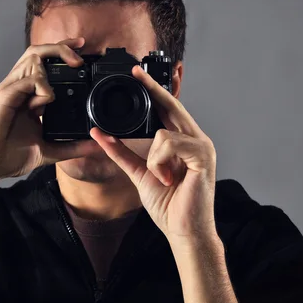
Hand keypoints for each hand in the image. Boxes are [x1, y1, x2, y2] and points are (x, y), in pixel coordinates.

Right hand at [0, 37, 100, 183]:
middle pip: (38, 53)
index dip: (63, 54)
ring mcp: (11, 90)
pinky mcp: (4, 97)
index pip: (45, 65)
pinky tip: (48, 99)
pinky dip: (42, 84)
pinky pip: (26, 79)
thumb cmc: (8, 156)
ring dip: (55, 56)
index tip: (83, 52)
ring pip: (32, 57)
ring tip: (73, 66)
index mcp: (28, 97)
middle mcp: (20, 89)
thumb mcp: (48, 150)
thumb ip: (71, 147)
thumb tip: (95, 146)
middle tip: (80, 48)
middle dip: (61, 46)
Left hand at [90, 65, 217, 243]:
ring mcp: (202, 146)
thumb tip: (99, 135)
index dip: (153, 91)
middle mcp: (195, 139)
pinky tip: (169, 178)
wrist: (184, 230)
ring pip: (163, 132)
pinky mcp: (203, 155)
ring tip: (164, 177)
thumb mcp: (140, 173)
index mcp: (182, 142)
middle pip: (172, 105)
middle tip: (134, 72)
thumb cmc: (169, 205)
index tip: (137, 75)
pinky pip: (168, 144)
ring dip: (154, 159)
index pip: (167, 110)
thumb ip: (122, 152)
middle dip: (152, 88)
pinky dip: (160, 163)